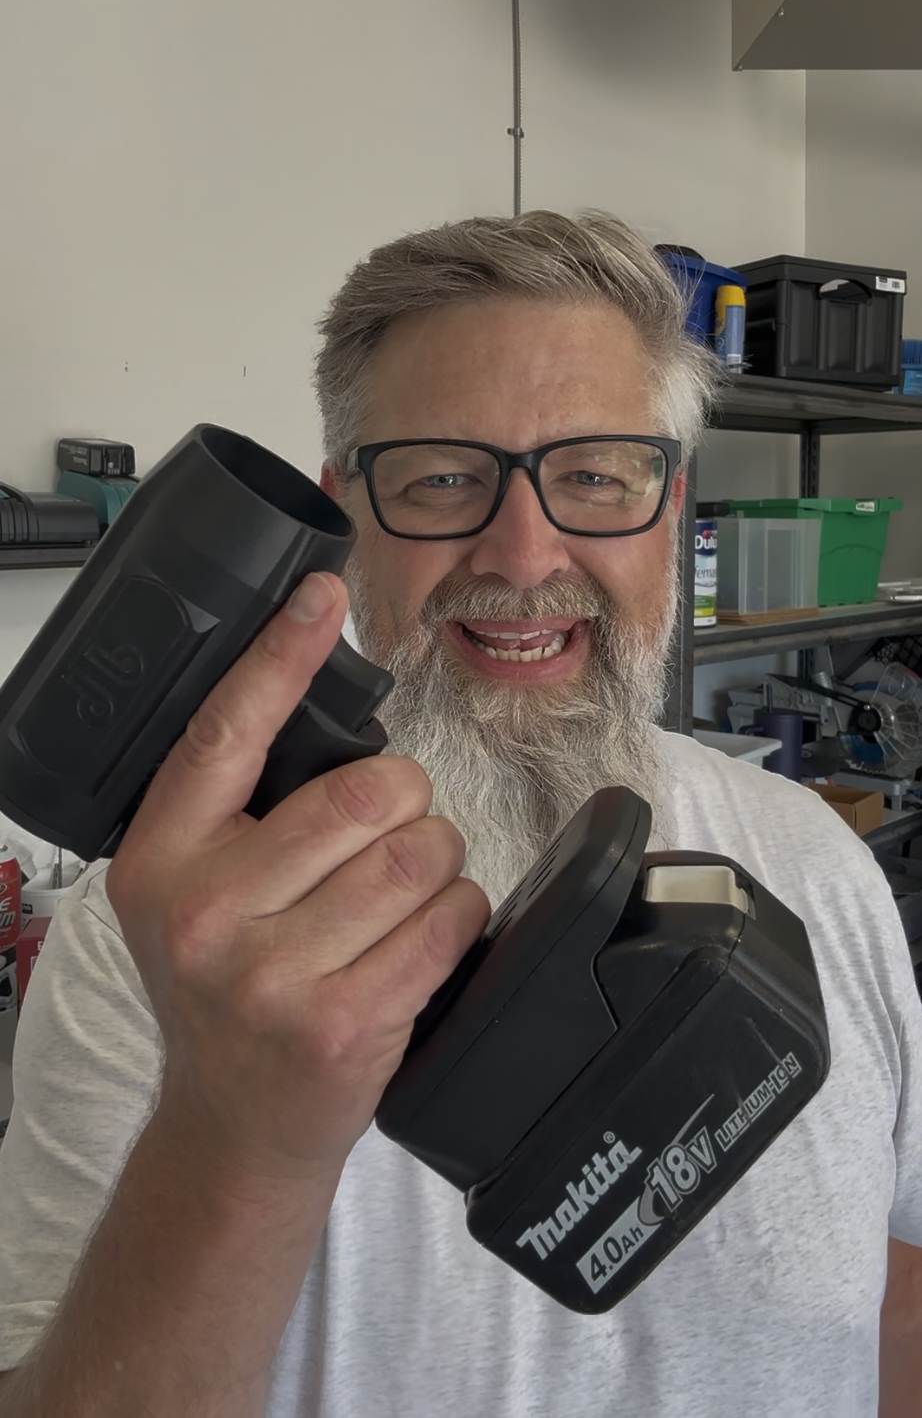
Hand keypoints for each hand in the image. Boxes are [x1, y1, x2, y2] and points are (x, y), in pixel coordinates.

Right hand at [105, 571, 488, 1185]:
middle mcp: (207, 913)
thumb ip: (238, 815)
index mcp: (164, 860)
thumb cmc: (223, 997)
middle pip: (364, 793)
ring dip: (436, 862)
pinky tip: (421, 937)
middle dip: (404, 802)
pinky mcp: (344, 1022)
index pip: (227, 733)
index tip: (318, 596)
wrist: (233, 1129)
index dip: (280, 656)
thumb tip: (324, 716)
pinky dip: (458, 916)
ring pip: (420, 854)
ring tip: (401, 894)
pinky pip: (450, 921)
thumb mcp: (189, 895)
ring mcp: (273, 974)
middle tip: (388, 835)